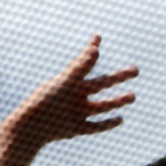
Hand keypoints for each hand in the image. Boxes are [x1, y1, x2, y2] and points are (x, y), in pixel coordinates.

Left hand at [7, 36, 137, 148]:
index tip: (97, 37)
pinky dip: (107, 124)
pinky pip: (95, 126)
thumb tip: (95, 49)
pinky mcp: (75, 128)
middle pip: (102, 83)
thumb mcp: (64, 83)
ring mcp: (76, 112)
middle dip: (119, 77)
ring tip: (132, 96)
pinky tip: (120, 119)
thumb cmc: (44, 102)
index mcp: (70, 82)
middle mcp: (75, 96)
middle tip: (135, 70)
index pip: (84, 62)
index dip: (91, 50)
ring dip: (117, 101)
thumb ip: (80, 67)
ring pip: (102, 106)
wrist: (29, 128)